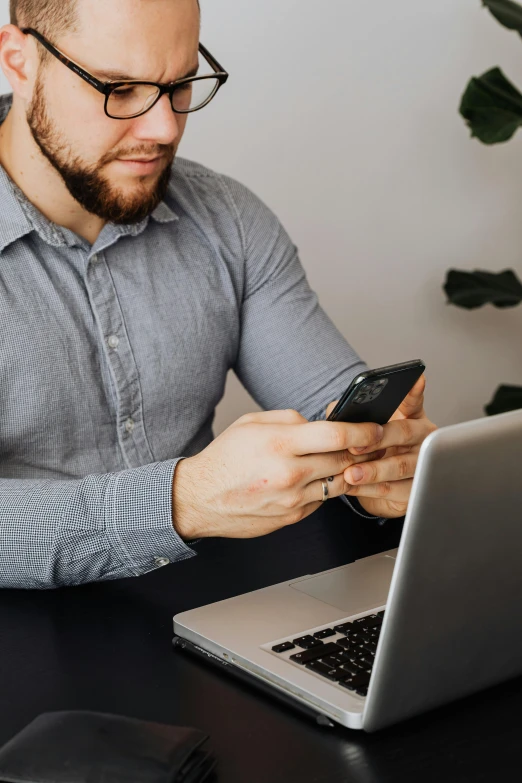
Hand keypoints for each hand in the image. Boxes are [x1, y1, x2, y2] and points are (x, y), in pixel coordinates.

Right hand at [172, 409, 386, 540]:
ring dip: (343, 471)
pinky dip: (323, 488)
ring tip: (337, 460)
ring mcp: (293, 499)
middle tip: (364, 443)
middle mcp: (289, 473)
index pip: (337, 435)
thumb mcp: (252, 423)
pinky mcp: (292, 516)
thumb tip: (320, 422)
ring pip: (338, 483)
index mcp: (280, 443)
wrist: (199, 498)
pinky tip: (312, 479)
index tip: (374, 428)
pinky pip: (322, 500)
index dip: (363, 431)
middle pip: (343, 459)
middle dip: (359, 450)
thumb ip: (291, 418)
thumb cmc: (224, 458)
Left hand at [327, 375, 436, 518]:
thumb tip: (335, 410)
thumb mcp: (362, 431)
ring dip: (373, 470)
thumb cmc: (373, 452)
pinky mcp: (417, 490)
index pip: (413, 400)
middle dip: (379, 439)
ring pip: (401, 465)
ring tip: (350, 473)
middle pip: (404, 432)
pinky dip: (371, 489)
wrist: (381, 488)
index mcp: (411, 417)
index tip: (416, 379)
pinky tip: (352, 486)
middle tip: (355, 446)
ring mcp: (424, 464)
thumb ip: (350, 416)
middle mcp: (422, 438)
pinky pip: (395, 490)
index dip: (414, 391)